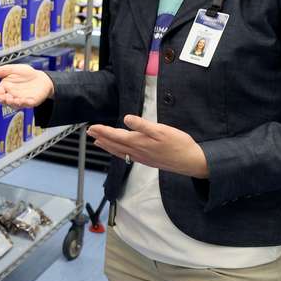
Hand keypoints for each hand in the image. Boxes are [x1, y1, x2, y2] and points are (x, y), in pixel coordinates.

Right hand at [0, 63, 54, 108]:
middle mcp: (10, 96)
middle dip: (3, 100)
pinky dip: (25, 103)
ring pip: (14, 104)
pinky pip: (27, 104)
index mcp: (4, 88)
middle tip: (3, 97)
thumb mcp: (9, 69)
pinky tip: (23, 100)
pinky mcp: (30, 102)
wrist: (41, 78)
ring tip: (12, 99)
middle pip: (4, 101)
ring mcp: (20, 100)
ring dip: (13, 102)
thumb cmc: (24, 74)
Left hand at [88, 115, 209, 177]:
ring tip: (97, 141)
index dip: (103, 131)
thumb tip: (126, 119)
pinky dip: (117, 152)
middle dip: (101, 138)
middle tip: (90, 132)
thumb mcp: (161, 130)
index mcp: (139, 142)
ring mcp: (141, 157)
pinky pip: (126, 156)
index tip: (92, 127)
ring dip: (107, 146)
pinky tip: (117, 151)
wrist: (191, 162)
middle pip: (114, 144)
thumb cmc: (179, 144)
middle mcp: (137, 151)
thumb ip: (142, 125)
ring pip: (119, 151)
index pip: (115, 136)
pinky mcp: (147, 161)